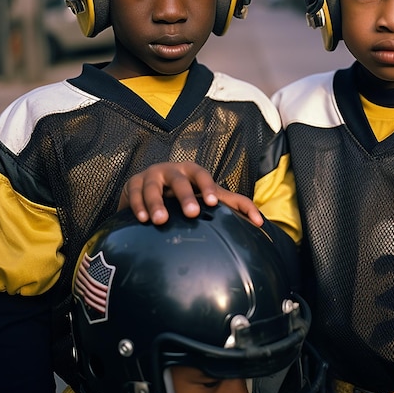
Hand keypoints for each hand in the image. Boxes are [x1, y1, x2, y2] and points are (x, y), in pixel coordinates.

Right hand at [118, 161, 263, 226]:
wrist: (150, 187)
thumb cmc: (187, 192)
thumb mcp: (208, 194)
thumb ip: (235, 204)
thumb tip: (261, 221)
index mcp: (191, 171)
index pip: (202, 175)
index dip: (208, 187)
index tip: (213, 203)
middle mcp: (171, 170)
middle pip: (178, 180)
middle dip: (185, 195)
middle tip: (192, 213)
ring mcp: (150, 176)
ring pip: (152, 187)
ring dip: (156, 203)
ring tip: (160, 221)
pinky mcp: (132, 185)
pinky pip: (133, 194)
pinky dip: (137, 206)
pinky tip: (142, 219)